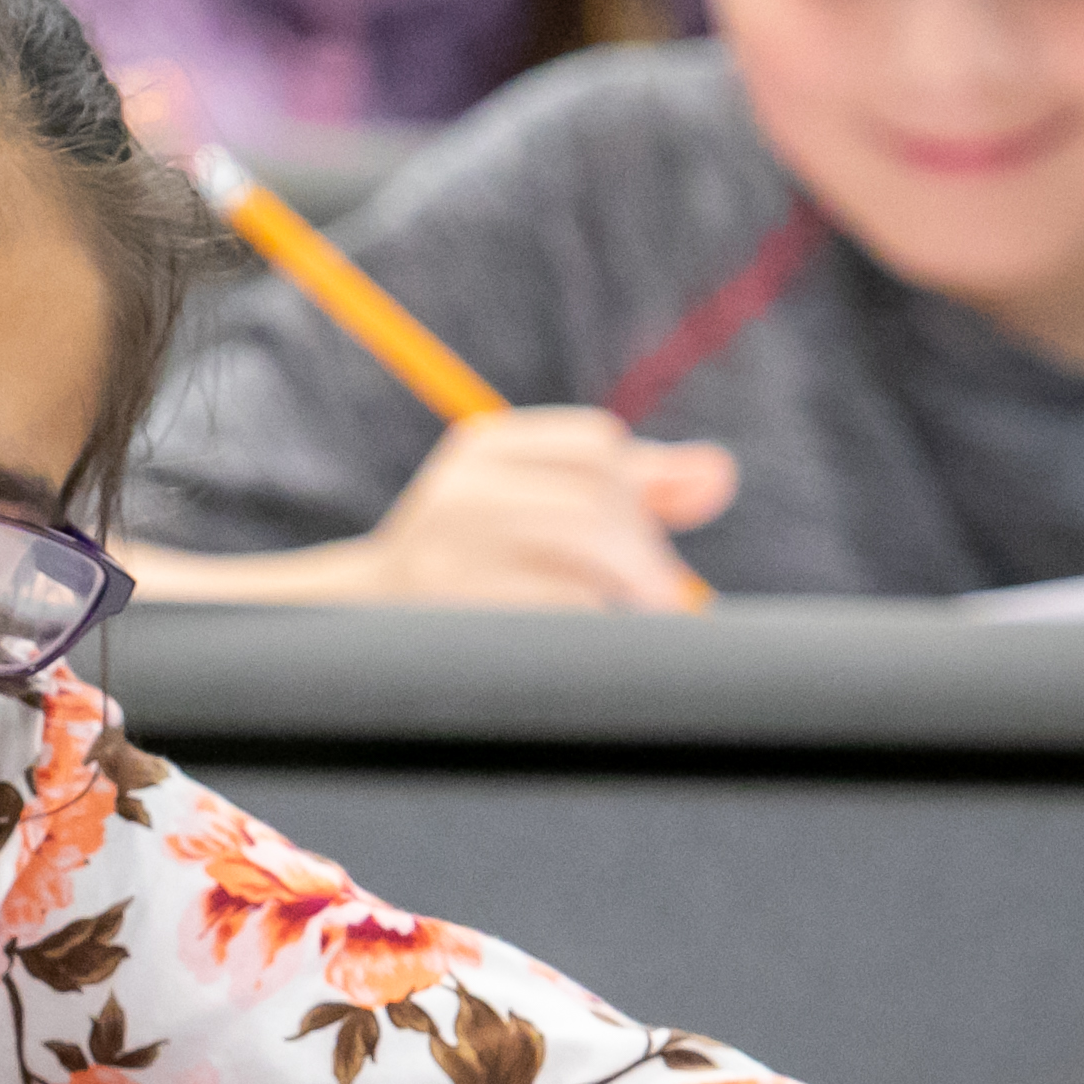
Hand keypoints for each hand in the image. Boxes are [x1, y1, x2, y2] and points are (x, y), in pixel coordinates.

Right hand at [356, 407, 732, 610]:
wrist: (363, 626)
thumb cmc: (473, 562)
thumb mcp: (543, 505)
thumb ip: (634, 485)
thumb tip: (720, 473)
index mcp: (483, 449)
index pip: (597, 445)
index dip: (638, 491)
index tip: (640, 537)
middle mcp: (463, 488)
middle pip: (598, 496)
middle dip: (645, 552)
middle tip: (660, 597)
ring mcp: (454, 548)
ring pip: (586, 545)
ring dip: (631, 587)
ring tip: (631, 616)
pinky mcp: (461, 606)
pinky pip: (567, 605)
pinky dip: (596, 622)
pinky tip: (584, 638)